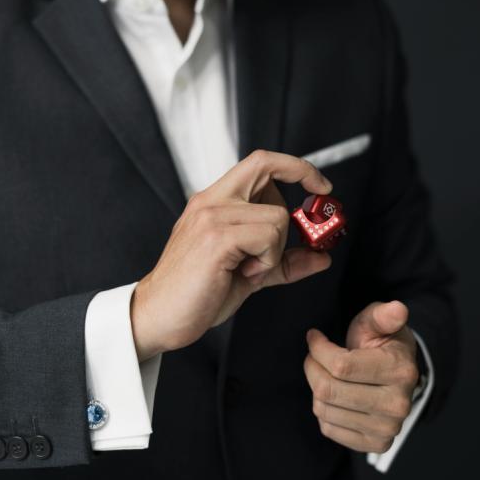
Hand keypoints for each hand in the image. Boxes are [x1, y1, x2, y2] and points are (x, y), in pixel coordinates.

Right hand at [132, 150, 333, 360]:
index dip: (296, 167)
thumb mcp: (249, 274)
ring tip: (248, 269)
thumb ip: (283, 261)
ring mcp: (212, 216)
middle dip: (293, 199)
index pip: (260, 162)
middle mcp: (211, 201)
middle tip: (291, 235)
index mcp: (214, 202)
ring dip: (274, 250)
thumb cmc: (195, 295)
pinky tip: (244, 273)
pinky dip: (267, 260)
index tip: (319, 185)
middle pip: (266, 169)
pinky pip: (268, 236)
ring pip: (276, 216)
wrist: (160, 317)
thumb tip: (320, 257)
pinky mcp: (216, 238)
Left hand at [304, 301, 419, 453]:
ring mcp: (388, 429)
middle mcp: (398, 405)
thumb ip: (383, 315)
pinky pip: (329, 429)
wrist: (398, 375)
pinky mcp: (376, 444)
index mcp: (401, 371)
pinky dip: (324, 410)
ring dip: (316, 388)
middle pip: (328, 390)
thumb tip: (398, 309)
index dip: (318, 349)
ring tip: (325, 374)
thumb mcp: (380, 323)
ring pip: (324, 410)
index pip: (340, 366)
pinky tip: (335, 396)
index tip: (314, 337)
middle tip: (313, 356)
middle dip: (312, 368)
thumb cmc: (382, 344)